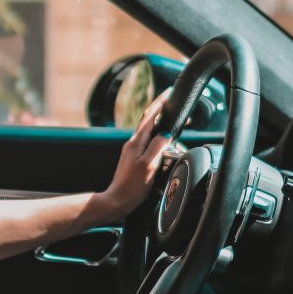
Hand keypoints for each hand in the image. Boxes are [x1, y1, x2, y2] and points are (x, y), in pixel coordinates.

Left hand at [103, 90, 171, 216]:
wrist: (118, 200)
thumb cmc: (132, 186)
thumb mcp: (149, 165)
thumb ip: (158, 146)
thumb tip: (167, 133)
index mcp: (136, 142)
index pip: (149, 116)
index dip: (159, 103)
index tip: (168, 93)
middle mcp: (133, 143)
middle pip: (149, 122)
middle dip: (162, 113)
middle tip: (175, 108)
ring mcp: (132, 151)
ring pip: (149, 133)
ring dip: (161, 127)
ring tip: (173, 125)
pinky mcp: (134, 159)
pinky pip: (148, 144)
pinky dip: (158, 140)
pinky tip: (164, 145)